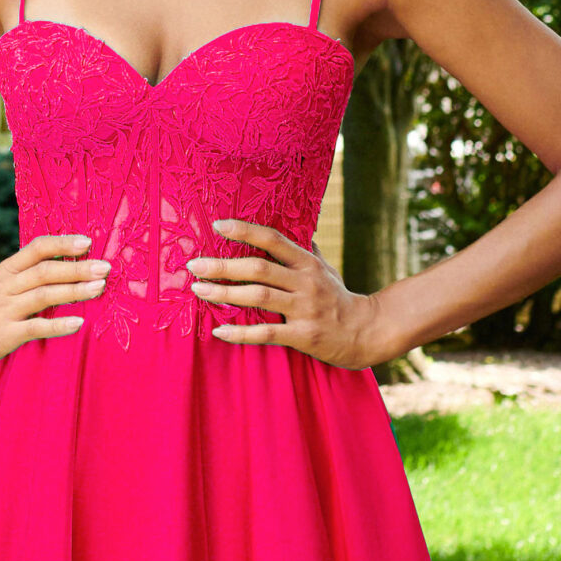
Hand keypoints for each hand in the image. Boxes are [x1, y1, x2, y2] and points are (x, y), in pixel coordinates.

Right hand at [0, 233, 110, 371]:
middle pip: (44, 272)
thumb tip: (74, 259)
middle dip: (76, 268)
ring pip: (43, 296)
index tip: (88, 242)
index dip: (62, 244)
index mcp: (9, 269)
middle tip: (104, 267)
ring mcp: (6, 310)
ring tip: (99, 288)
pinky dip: (58, 324)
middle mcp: (7, 286)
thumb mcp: (7, 282)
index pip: (37, 248)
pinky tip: (78, 323)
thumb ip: (33, 271)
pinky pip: (36, 327)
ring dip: (73, 291)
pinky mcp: (7, 334)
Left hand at [187, 220, 389, 366]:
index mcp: (307, 263)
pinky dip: (240, 333)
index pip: (273, 239)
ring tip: (198, 290)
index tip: (217, 226)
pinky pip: (266, 334)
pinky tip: (219, 331)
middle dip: (222, 266)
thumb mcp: (325, 269)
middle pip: (258, 268)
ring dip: (224, 293)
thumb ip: (306, 250)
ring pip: (258, 297)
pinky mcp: (303, 335)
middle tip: (194, 265)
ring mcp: (304, 309)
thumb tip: (294, 226)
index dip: (245, 231)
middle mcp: (305, 282)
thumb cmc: (339, 298)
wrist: (366, 332)